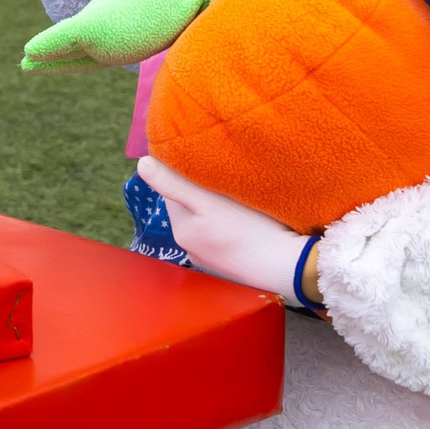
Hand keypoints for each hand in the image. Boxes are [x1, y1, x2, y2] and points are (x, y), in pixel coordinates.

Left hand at [136, 157, 310, 302]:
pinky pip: (225, 237)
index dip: (186, 173)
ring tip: (240, 197)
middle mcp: (190, 248)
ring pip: (209, 222)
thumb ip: (174, 184)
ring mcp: (211, 259)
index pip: (172, 191)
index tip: (205, 161)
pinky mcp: (232, 265)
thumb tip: (142, 165)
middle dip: (203, 191)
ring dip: (218, 209)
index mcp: (181, 230)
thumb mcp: (208, 202)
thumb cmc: (249, 230)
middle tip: (226, 177)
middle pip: (191, 207)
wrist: (288, 267)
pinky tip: (250, 222)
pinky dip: (232, 226)